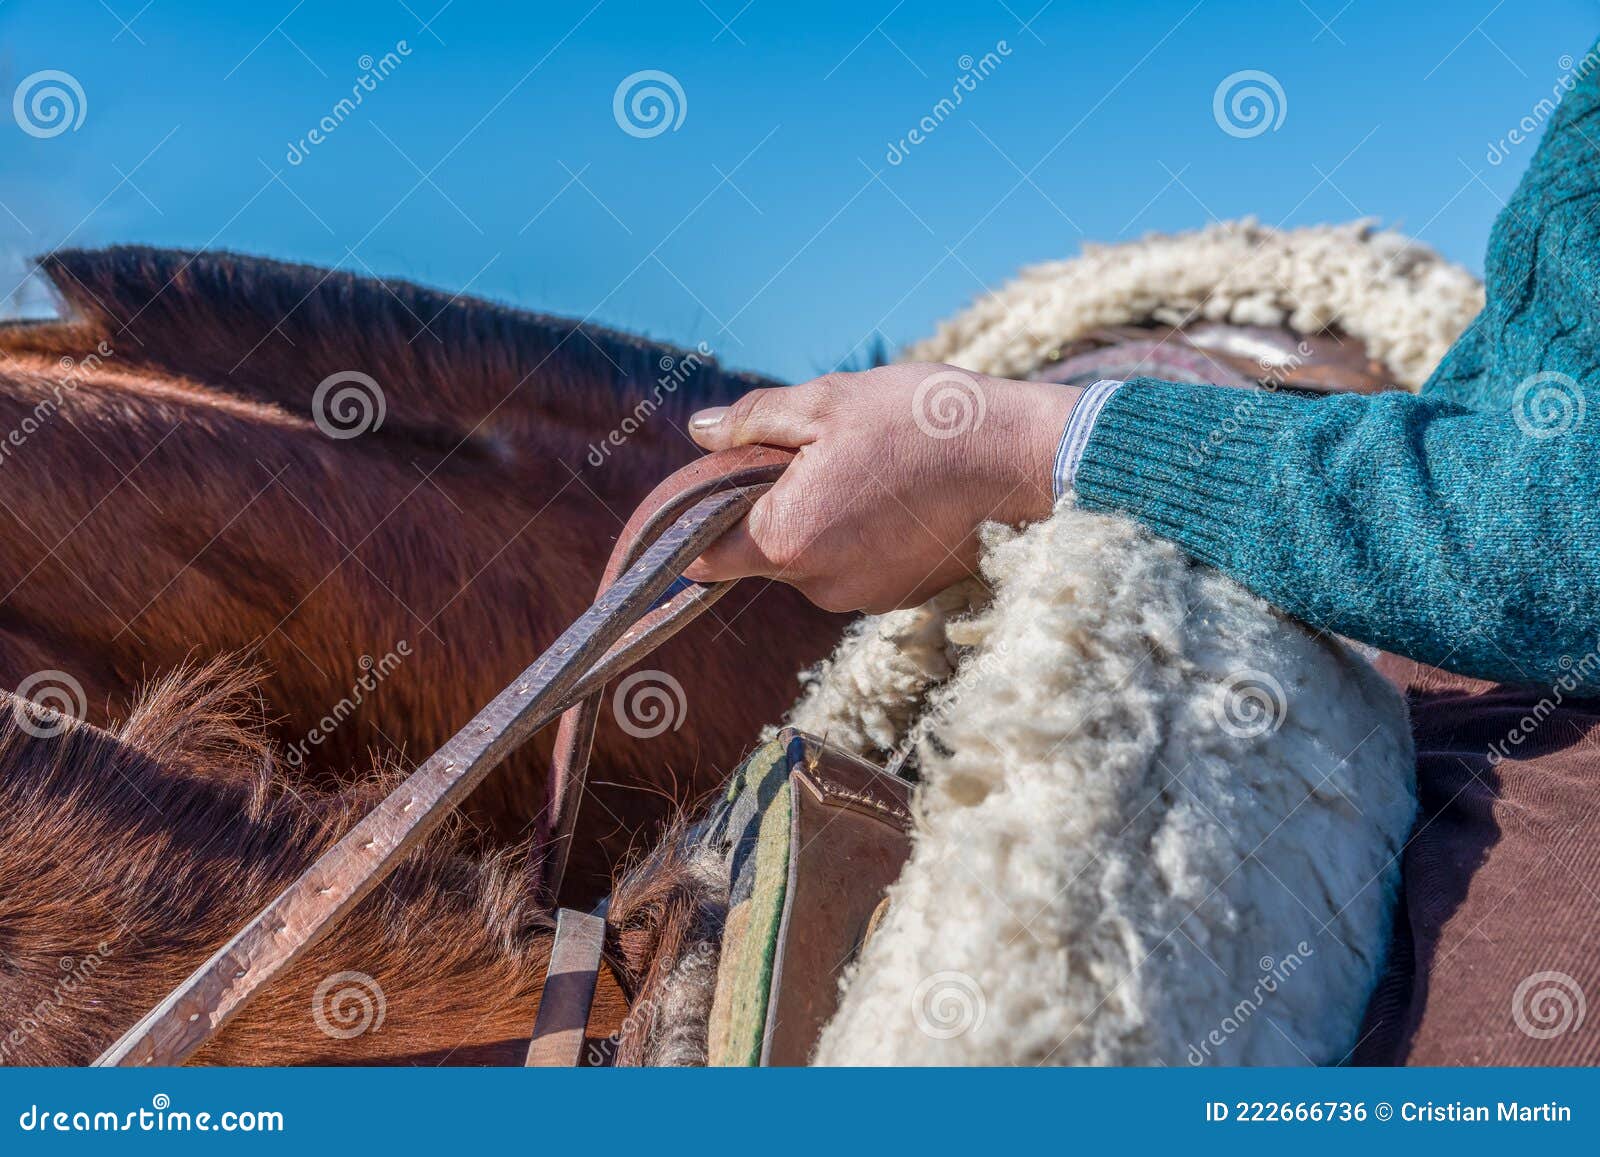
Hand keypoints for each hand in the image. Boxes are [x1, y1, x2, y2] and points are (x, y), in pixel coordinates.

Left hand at [683, 363, 1078, 612]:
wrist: (1022, 456)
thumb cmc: (922, 422)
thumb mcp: (827, 402)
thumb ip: (754, 421)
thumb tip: (699, 431)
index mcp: (788, 538)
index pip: (703, 558)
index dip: (695, 525)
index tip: (708, 492)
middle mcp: (821, 584)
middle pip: (762, 553)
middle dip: (773, 507)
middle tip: (811, 453)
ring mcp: (865, 597)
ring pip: (812, 558)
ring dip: (821, 519)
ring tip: (867, 468)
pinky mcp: (902, 596)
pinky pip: (856, 566)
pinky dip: (862, 535)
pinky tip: (896, 493)